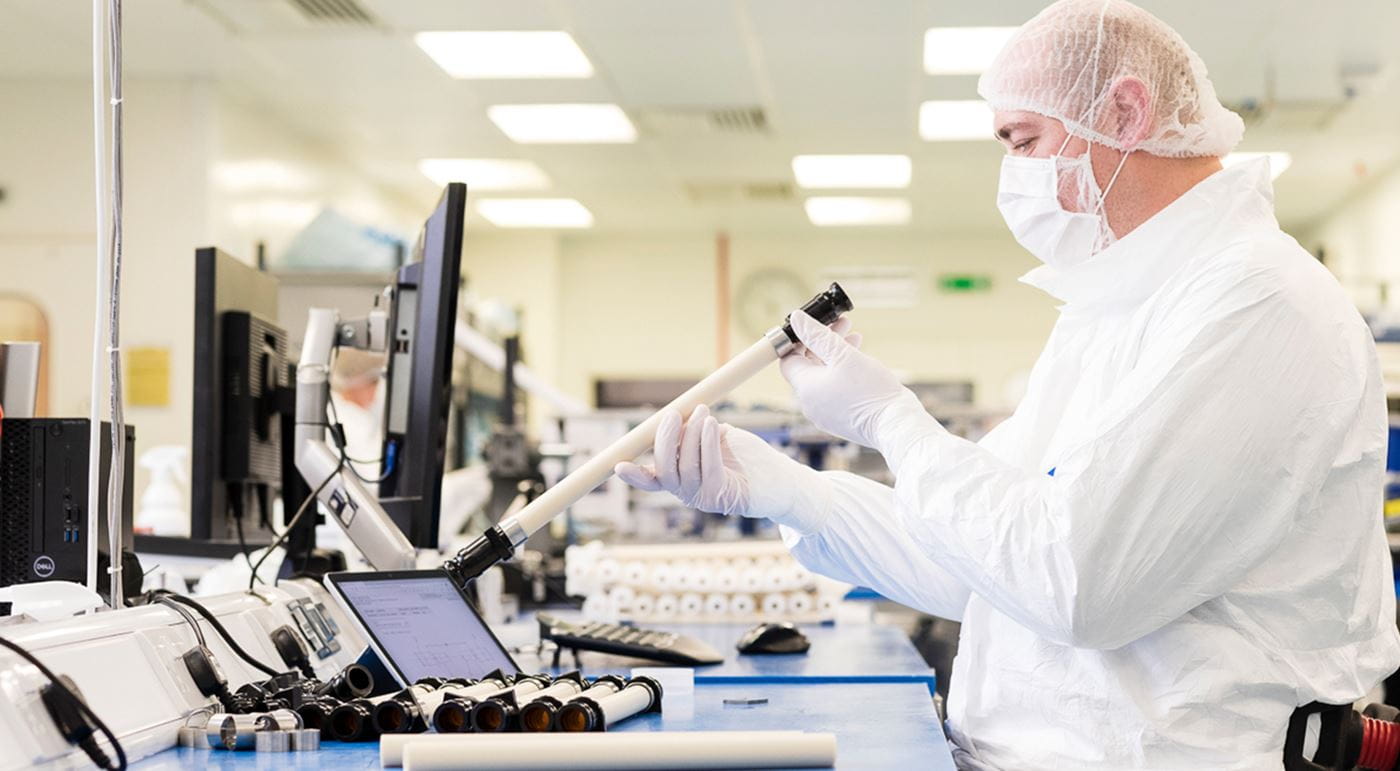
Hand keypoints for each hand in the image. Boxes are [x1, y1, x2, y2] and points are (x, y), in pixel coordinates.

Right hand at [614, 404, 831, 533]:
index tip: (618, 465)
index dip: (634, 475)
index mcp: (684, 480)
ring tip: (702, 413)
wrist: (785, 480)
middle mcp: (690, 494)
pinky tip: (712, 426)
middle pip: (663, 469)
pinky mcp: (724, 499)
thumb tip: (676, 417)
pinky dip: (707, 444)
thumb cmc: (750, 458)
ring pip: (684, 468)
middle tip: (672, 415)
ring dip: (690, 436)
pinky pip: (708, 470)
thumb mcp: (718, 440)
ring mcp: (706, 499)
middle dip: (664, 440)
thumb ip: (694, 434)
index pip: (653, 480)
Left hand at [779, 310, 922, 450]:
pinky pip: (833, 391)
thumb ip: (817, 335)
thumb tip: (796, 319)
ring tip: (855, 338)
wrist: (896, 426)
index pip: (788, 359)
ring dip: (834, 355)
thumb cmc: (870, 390)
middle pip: (807, 367)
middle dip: (822, 342)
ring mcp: (824, 414)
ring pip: (822, 378)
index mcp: (805, 388)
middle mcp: (809, 404)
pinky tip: (859, 362)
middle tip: (842, 325)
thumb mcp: (843, 354)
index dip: (800, 339)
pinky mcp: (839, 419)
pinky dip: (841, 374)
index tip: (816, 326)